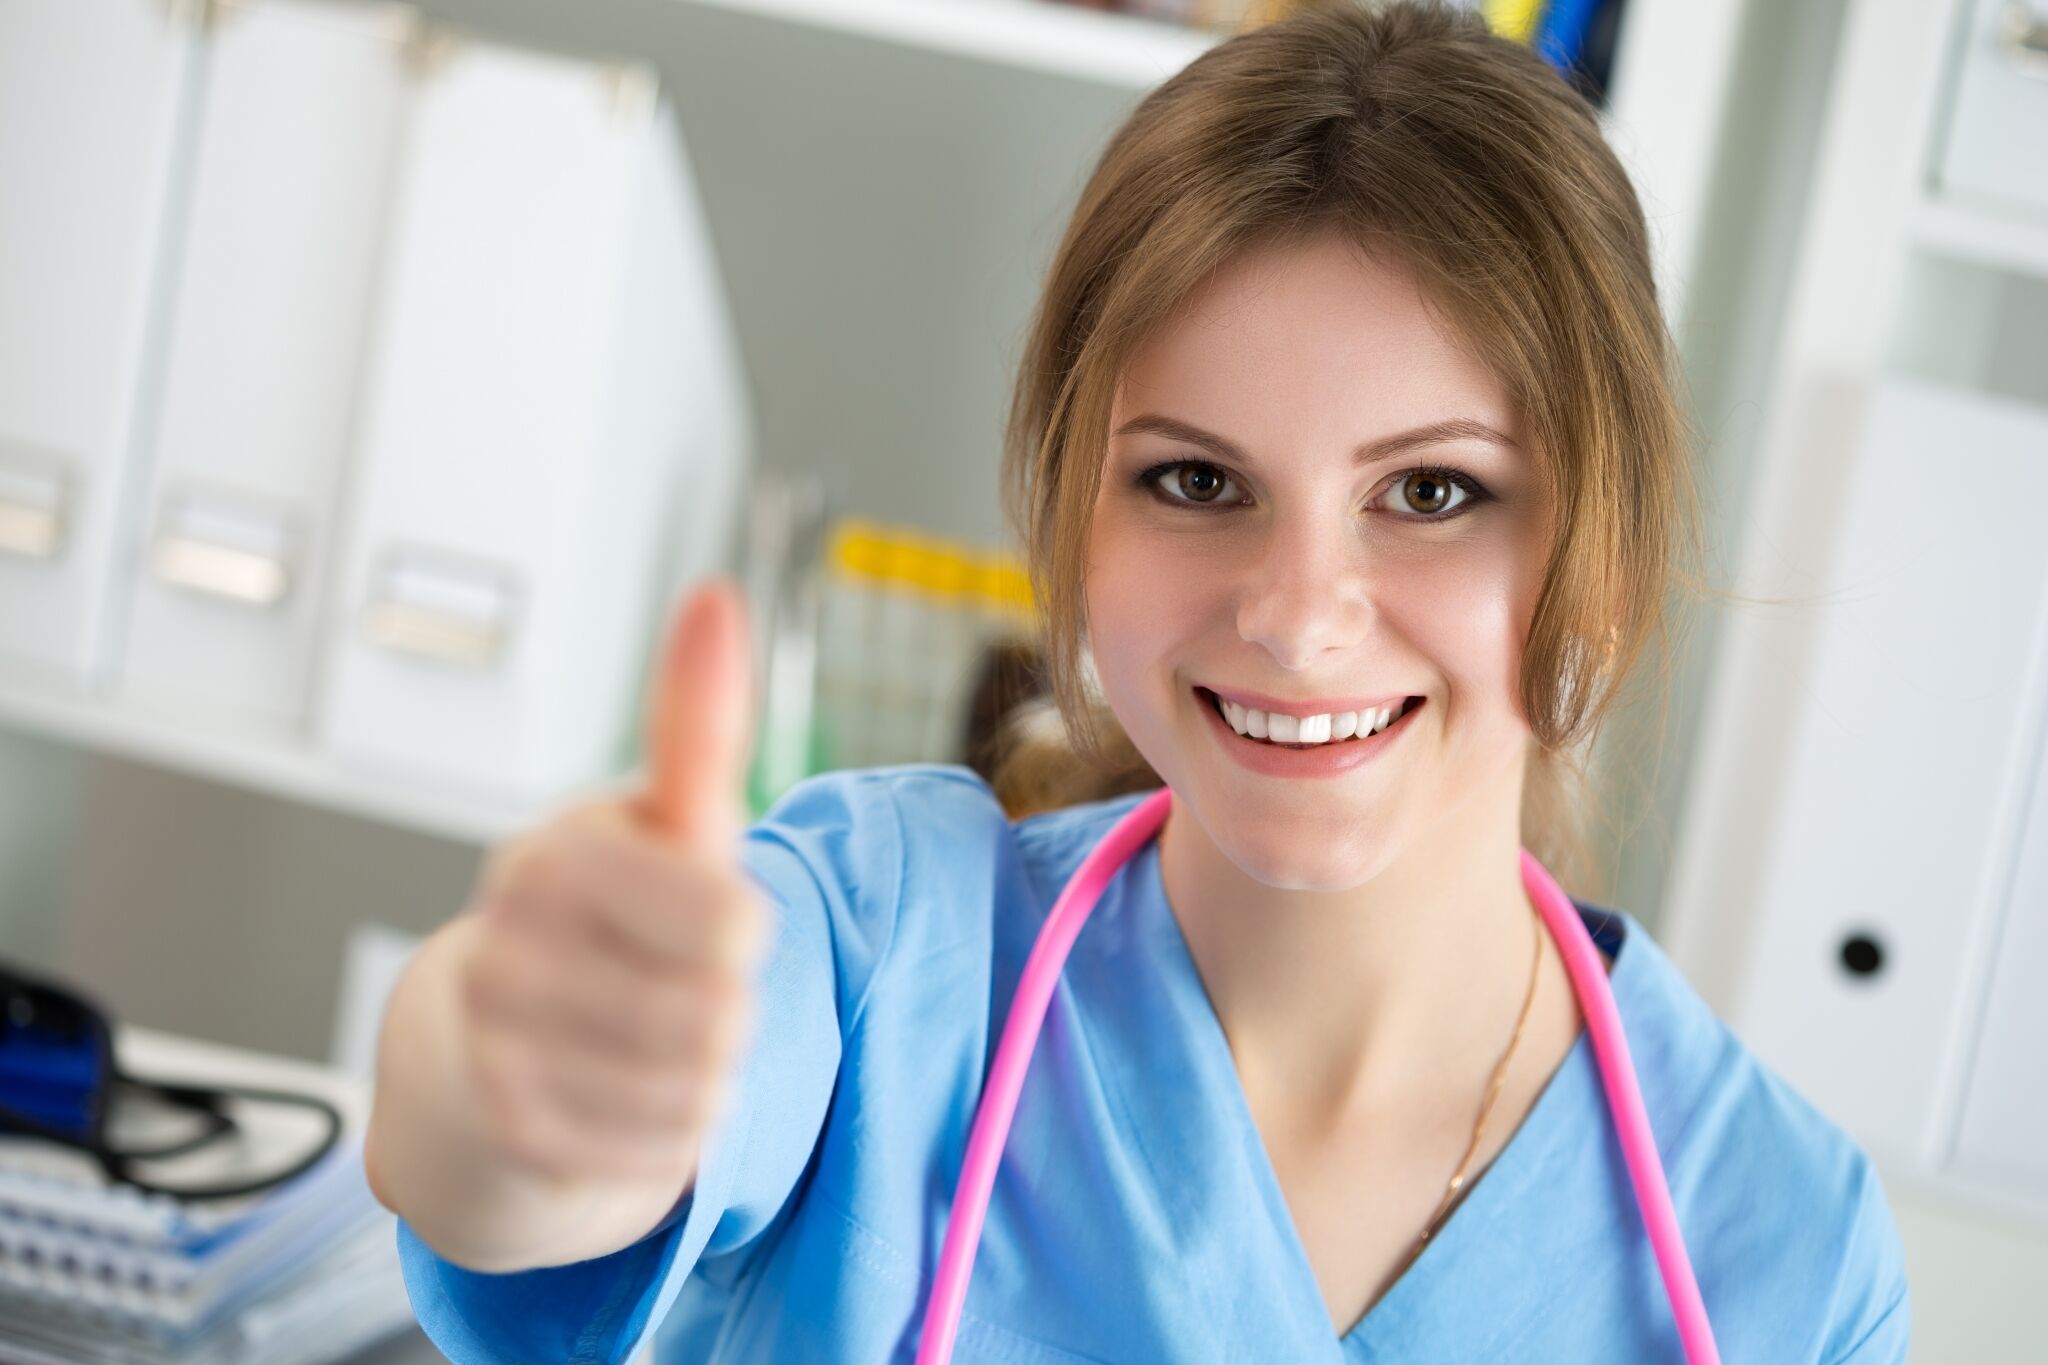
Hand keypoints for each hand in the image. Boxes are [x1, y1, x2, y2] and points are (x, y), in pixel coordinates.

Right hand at [451, 579, 767, 1185]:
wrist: (481, 1041)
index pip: (729, 923)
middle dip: (721, 1007)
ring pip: (692, 1089)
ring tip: (651, 1034)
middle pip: (719, 1015)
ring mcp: (497, 1045)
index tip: (709, 915)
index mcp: (553, 857)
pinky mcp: (508, 1131)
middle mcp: (506, 946)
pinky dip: (665, 1135)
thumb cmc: (600, 911)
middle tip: (673, 983)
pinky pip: (655, 1154)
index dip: (742, 930)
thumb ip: (695, 721)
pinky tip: (625, 1093)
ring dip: (700, 1074)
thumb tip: (714, 596)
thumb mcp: (659, 816)